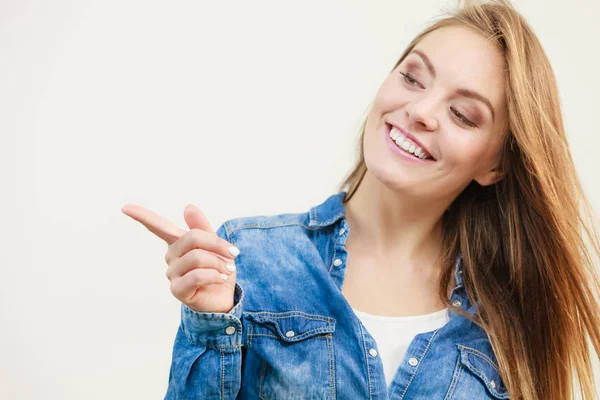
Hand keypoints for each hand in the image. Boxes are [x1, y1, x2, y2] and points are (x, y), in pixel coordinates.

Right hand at [121, 203, 238, 312]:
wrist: (225, 297)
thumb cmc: (219, 270)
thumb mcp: (216, 245)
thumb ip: (202, 227)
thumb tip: (188, 207)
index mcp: (178, 242)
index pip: (158, 226)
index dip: (142, 216)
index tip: (125, 207)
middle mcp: (171, 256)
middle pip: (192, 238)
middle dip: (217, 244)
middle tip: (233, 253)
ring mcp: (172, 274)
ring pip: (197, 258)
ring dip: (219, 263)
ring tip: (228, 269)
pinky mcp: (177, 290)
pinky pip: (196, 276)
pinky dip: (214, 275)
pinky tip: (221, 278)